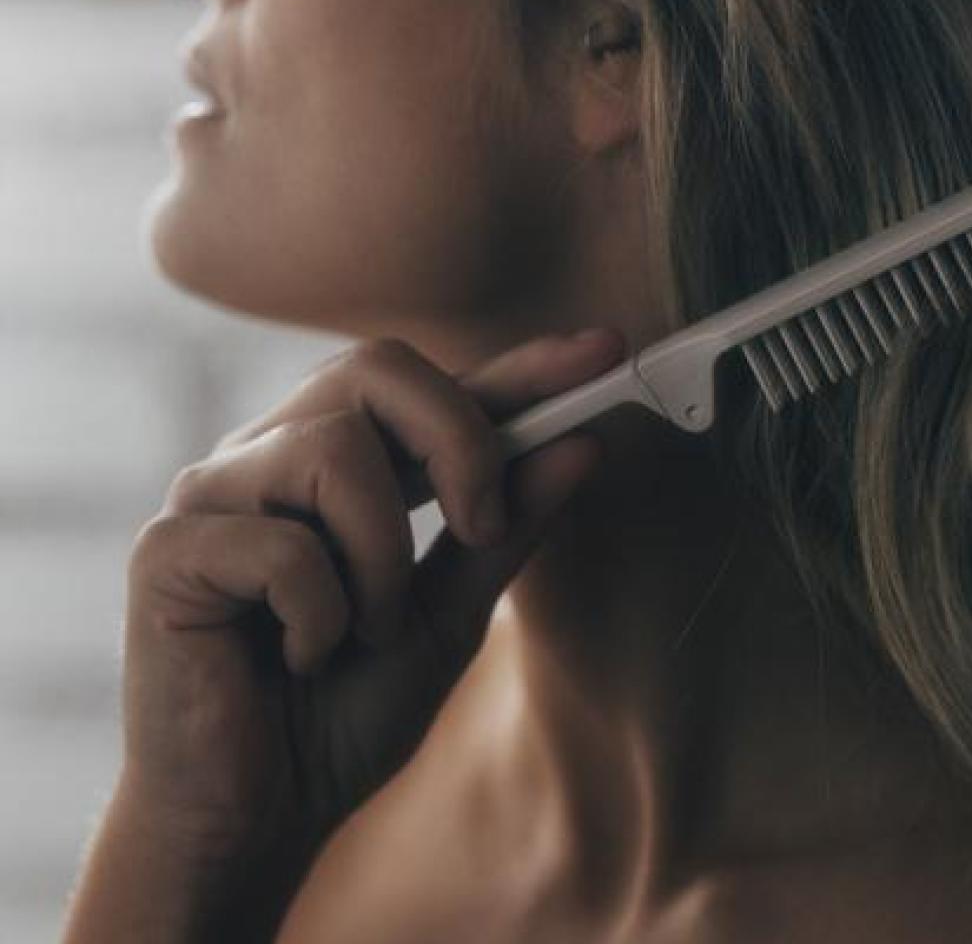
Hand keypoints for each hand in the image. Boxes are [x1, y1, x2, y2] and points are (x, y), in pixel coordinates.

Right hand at [117, 330, 624, 859]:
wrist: (253, 817)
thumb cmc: (339, 715)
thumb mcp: (449, 617)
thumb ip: (505, 532)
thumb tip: (582, 447)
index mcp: (339, 466)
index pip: (436, 387)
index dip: (522, 368)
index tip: (606, 352)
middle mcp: (270, 457)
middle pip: (376, 368)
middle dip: (459, 442)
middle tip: (480, 527)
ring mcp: (212, 495)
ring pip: (334, 452)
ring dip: (381, 560)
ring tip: (363, 631)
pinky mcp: (167, 550)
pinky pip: (283, 545)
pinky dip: (322, 615)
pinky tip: (298, 657)